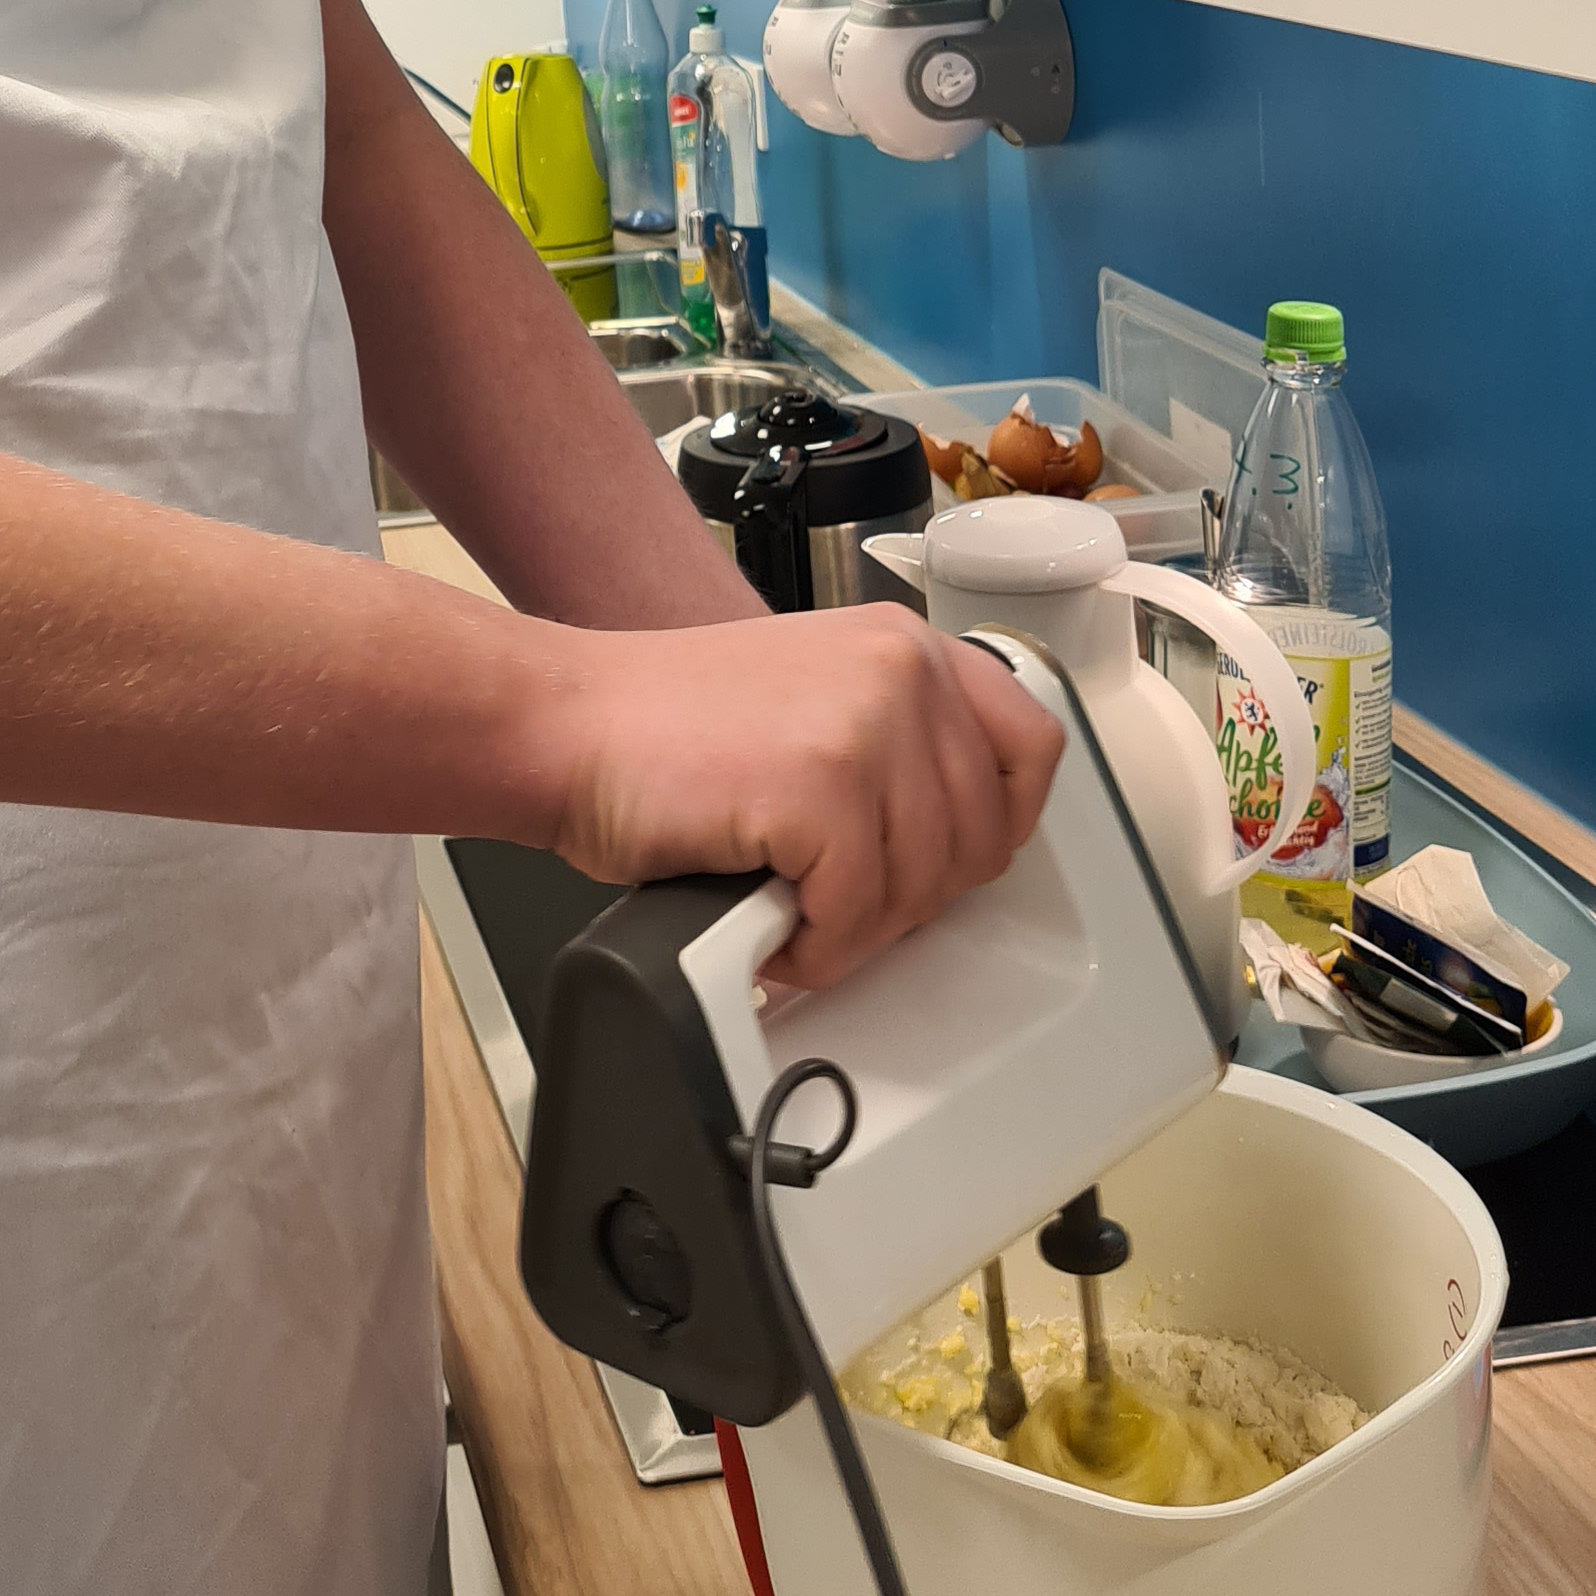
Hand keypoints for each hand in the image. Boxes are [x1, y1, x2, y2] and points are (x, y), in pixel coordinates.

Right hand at [541, 606, 1064, 991]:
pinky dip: (815, 949)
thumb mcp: (811, 695)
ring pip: (922, 889)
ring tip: (792, 912)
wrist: (566, 724)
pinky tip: (768, 923)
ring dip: (857, 930)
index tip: (955, 859)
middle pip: (980, 840)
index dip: (1003, 822)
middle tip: (840, 901)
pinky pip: (858, 918)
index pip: (1029, 745)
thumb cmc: (662, 727)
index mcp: (903, 646)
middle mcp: (900, 673)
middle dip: (912, 897)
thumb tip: (953, 841)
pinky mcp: (822, 791)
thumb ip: (891, 736)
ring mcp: (866, 728)